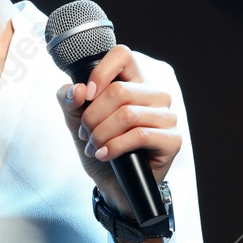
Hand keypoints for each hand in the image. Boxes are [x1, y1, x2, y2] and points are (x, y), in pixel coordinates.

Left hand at [55, 44, 179, 217]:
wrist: (113, 186)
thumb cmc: (100, 149)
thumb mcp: (76, 122)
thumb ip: (70, 101)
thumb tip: (76, 90)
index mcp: (134, 83)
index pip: (122, 55)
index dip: (100, 72)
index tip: (85, 95)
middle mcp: (155, 96)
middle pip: (118, 91)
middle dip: (92, 117)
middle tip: (84, 134)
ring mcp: (167, 117)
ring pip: (127, 114)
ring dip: (101, 134)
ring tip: (94, 147)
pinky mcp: (172, 140)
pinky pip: (140, 135)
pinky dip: (115, 147)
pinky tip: (105, 155)